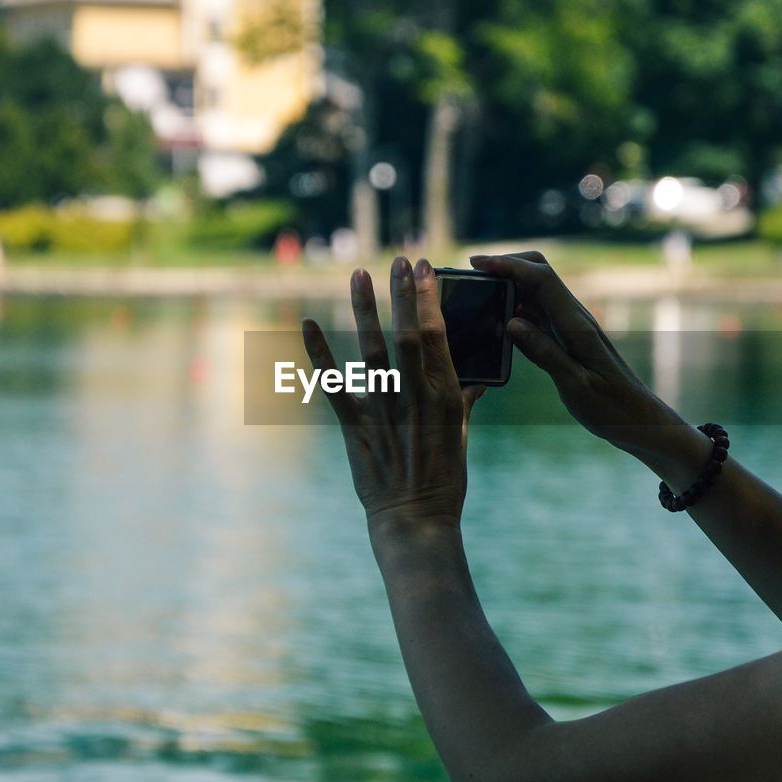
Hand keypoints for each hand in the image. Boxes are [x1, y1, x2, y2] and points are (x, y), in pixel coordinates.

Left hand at [302, 256, 485, 535]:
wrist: (415, 521)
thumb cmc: (444, 481)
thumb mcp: (462, 437)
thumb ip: (464, 403)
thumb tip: (475, 380)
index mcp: (447, 396)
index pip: (438, 336)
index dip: (429, 299)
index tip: (424, 268)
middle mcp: (416, 398)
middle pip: (408, 334)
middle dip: (402, 294)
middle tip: (398, 260)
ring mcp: (384, 411)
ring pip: (372, 351)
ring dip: (364, 310)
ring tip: (359, 274)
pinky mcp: (356, 428)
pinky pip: (333, 386)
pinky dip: (318, 354)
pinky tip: (306, 324)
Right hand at [469, 251, 662, 453]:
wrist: (636, 418)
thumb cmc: (611, 407)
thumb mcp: (575, 385)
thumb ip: (544, 353)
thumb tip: (511, 323)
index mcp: (576, 325)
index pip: (541, 278)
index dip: (508, 265)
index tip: (477, 263)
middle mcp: (573, 318)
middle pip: (538, 272)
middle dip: (507, 265)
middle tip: (474, 276)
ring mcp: (570, 326)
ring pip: (535, 292)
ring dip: (508, 288)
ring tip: (479, 297)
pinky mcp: (567, 338)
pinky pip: (537, 315)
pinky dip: (515, 310)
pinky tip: (498, 324)